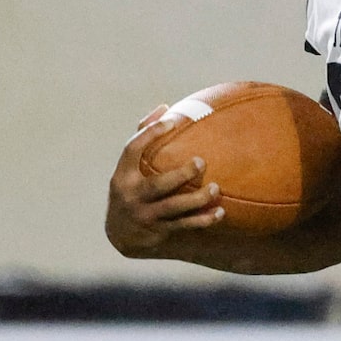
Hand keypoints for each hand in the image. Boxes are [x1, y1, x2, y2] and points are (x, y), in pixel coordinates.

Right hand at [105, 106, 224, 257]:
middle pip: (157, 185)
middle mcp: (132, 195)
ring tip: (215, 188)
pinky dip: (202, 220)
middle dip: (181, 175)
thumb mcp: (129, 167)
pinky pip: (183, 225)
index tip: (172, 120)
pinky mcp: (158, 229)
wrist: (120, 233)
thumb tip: (165, 106)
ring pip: (173, 207)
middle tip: (201, 162)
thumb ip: (144, 137)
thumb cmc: (131, 188)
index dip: (150, 134)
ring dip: (196, 200)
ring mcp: (145, 214)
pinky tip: (220, 213)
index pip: (132, 150)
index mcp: (122, 174)